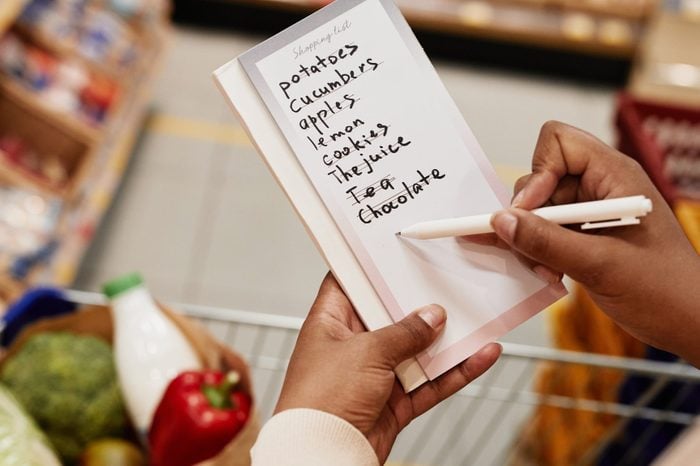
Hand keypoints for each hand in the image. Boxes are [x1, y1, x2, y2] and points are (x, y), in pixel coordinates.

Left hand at [275, 273, 500, 462]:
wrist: (323, 454)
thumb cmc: (322, 399)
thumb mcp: (366, 352)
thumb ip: (404, 332)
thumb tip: (432, 316)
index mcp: (331, 323)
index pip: (349, 284)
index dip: (371, 267)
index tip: (397, 251)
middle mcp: (352, 345)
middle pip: (391, 316)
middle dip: (420, 303)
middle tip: (449, 280)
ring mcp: (374, 375)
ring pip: (417, 350)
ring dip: (446, 339)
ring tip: (477, 316)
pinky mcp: (393, 403)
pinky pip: (430, 383)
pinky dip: (455, 372)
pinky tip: (481, 357)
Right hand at [489, 121, 699, 364]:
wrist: (690, 324)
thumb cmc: (667, 290)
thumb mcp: (601, 264)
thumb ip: (546, 242)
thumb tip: (501, 221)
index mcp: (615, 176)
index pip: (558, 143)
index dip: (538, 173)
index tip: (528, 211)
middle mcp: (601, 187)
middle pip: (541, 178)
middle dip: (529, 216)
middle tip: (531, 249)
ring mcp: (591, 212)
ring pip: (538, 210)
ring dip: (532, 241)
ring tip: (547, 270)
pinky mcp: (584, 236)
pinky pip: (545, 233)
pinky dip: (539, 253)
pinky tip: (551, 274)